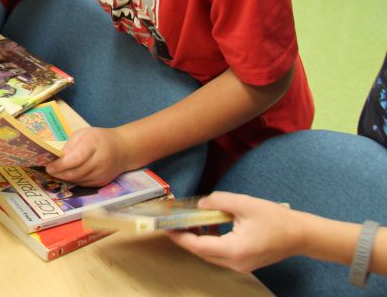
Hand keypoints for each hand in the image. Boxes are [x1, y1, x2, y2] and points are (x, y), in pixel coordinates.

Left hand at [45, 126, 131, 186]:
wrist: (123, 149)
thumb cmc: (100, 138)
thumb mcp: (84, 133)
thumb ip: (70, 145)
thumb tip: (58, 157)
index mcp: (94, 144)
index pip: (76, 158)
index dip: (61, 165)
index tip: (49, 166)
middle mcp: (100, 161)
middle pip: (76, 172)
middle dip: (59, 173)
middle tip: (49, 171)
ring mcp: (102, 173)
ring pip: (79, 180)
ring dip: (65, 178)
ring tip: (55, 173)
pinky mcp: (103, 182)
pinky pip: (84, 184)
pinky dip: (74, 180)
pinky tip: (67, 175)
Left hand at [168, 192, 301, 272]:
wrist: (301, 235)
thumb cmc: (276, 219)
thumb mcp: (244, 203)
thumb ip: (218, 201)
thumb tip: (199, 204)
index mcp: (235, 250)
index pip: (199, 246)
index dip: (180, 236)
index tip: (166, 226)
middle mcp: (236, 263)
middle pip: (202, 252)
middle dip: (185, 236)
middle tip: (173, 221)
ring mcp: (241, 265)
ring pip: (210, 254)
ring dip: (198, 237)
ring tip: (190, 219)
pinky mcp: (244, 262)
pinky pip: (220, 253)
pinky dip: (211, 239)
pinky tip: (210, 223)